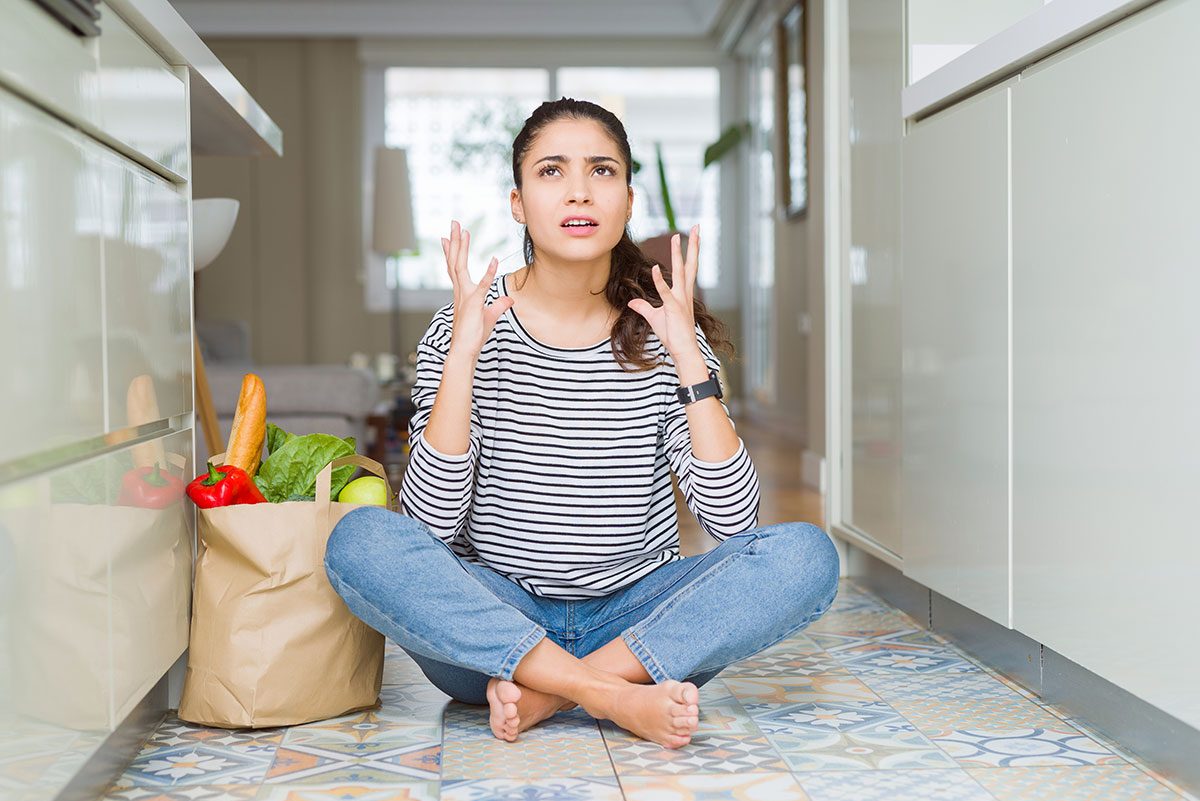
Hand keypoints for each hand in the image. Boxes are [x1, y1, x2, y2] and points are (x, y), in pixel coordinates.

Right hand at [441, 219, 512, 356]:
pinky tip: (495, 260)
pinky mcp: (475, 303)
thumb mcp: (490, 317)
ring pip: (460, 267)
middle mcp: (460, 291)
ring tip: (463, 231)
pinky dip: (489, 273)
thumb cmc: (474, 336)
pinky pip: (482, 285)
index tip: (446, 238)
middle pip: (455, 261)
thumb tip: (509, 299)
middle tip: (453, 223)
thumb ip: (499, 306)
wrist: (464, 351)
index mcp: (462, 293)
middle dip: (455, 241)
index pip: (454, 268)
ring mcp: (466, 296)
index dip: (451, 252)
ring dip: (462, 248)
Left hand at [627, 224, 700, 358]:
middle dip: (693, 245)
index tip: (691, 236)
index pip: (688, 268)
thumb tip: (632, 303)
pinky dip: (660, 281)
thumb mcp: (654, 318)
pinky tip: (656, 268)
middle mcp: (685, 293)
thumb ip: (644, 307)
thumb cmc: (673, 335)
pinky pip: (666, 292)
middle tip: (697, 227)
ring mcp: (681, 300)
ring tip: (677, 237)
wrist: (683, 351)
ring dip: (679, 254)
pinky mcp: (674, 308)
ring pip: (682, 272)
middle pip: (691, 264)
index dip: (689, 252)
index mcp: (683, 293)